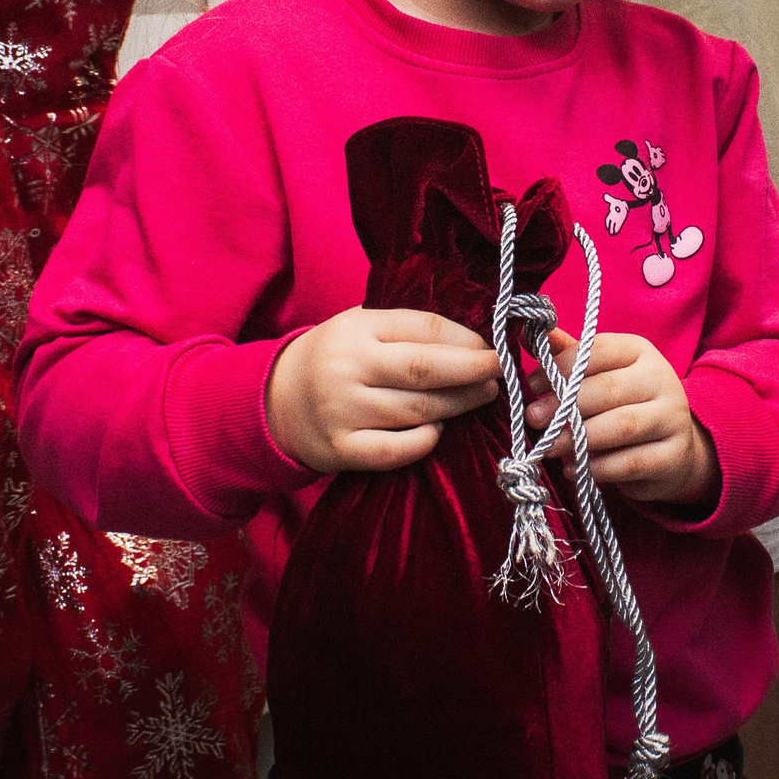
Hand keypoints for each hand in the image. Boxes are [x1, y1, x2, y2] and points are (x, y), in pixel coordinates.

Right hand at [266, 307, 497, 471]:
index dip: (466, 339)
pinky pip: (396, 450)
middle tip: (501, 373)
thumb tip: (476, 339)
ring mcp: (342, 411)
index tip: (492, 346)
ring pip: (417, 410)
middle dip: (472, 371)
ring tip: (481, 397)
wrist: (277, 400)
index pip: (424, 327)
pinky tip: (437, 430)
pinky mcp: (340, 450)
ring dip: (458, 405)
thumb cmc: (336, 359)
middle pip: (425, 370)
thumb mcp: (362, 328)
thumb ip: (408, 330)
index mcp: (356, 328)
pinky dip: (424, 441)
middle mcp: (347, 367)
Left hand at [524, 329, 716, 503]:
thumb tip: (525, 334)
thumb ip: (567, 357)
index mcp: (639, 351)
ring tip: (548, 447)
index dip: (561, 366)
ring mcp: (672, 418)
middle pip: (608, 389)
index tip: (532, 384)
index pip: (598, 350)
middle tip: (533, 419)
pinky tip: (575, 469)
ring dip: (578, 439)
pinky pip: (631, 463)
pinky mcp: (674, 456)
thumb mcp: (599, 375)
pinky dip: (598, 468)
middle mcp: (661, 379)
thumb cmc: (624, 404)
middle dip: (564, 405)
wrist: (674, 447)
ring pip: (621, 426)